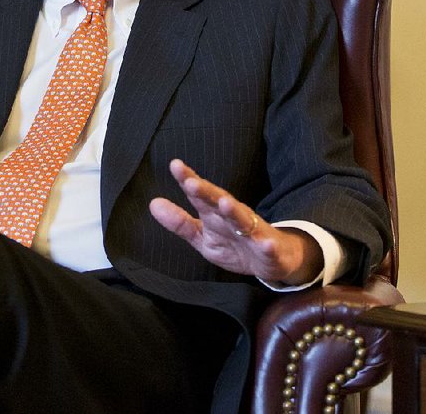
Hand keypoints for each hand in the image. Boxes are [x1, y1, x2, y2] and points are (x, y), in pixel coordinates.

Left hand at [149, 159, 321, 284]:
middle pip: (219, 200)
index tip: (175, 165)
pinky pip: (268, 246)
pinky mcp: (270, 249)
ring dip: (234, 211)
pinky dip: (267, 244)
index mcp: (214, 213)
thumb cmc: (233, 244)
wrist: (272, 260)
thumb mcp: (202, 236)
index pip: (199, 194)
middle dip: (207, 191)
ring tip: (225, 203)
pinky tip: (264, 243)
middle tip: (192, 183)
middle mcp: (232, 216)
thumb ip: (180, 222)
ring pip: (243, 219)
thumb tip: (153, 204)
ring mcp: (253, 231)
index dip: (187, 180)